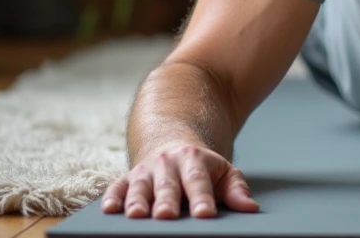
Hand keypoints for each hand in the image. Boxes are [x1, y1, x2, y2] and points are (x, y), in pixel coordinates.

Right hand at [101, 143, 259, 218]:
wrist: (172, 144)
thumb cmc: (201, 168)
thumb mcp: (223, 172)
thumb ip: (236, 190)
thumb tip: (250, 208)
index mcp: (194, 160)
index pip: (199, 181)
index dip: (202, 198)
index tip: (205, 214)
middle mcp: (167, 164)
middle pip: (167, 185)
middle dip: (166, 201)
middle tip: (167, 215)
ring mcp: (145, 171)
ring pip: (139, 186)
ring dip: (137, 200)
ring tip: (137, 215)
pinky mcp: (126, 179)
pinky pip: (116, 187)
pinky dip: (112, 197)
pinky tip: (109, 209)